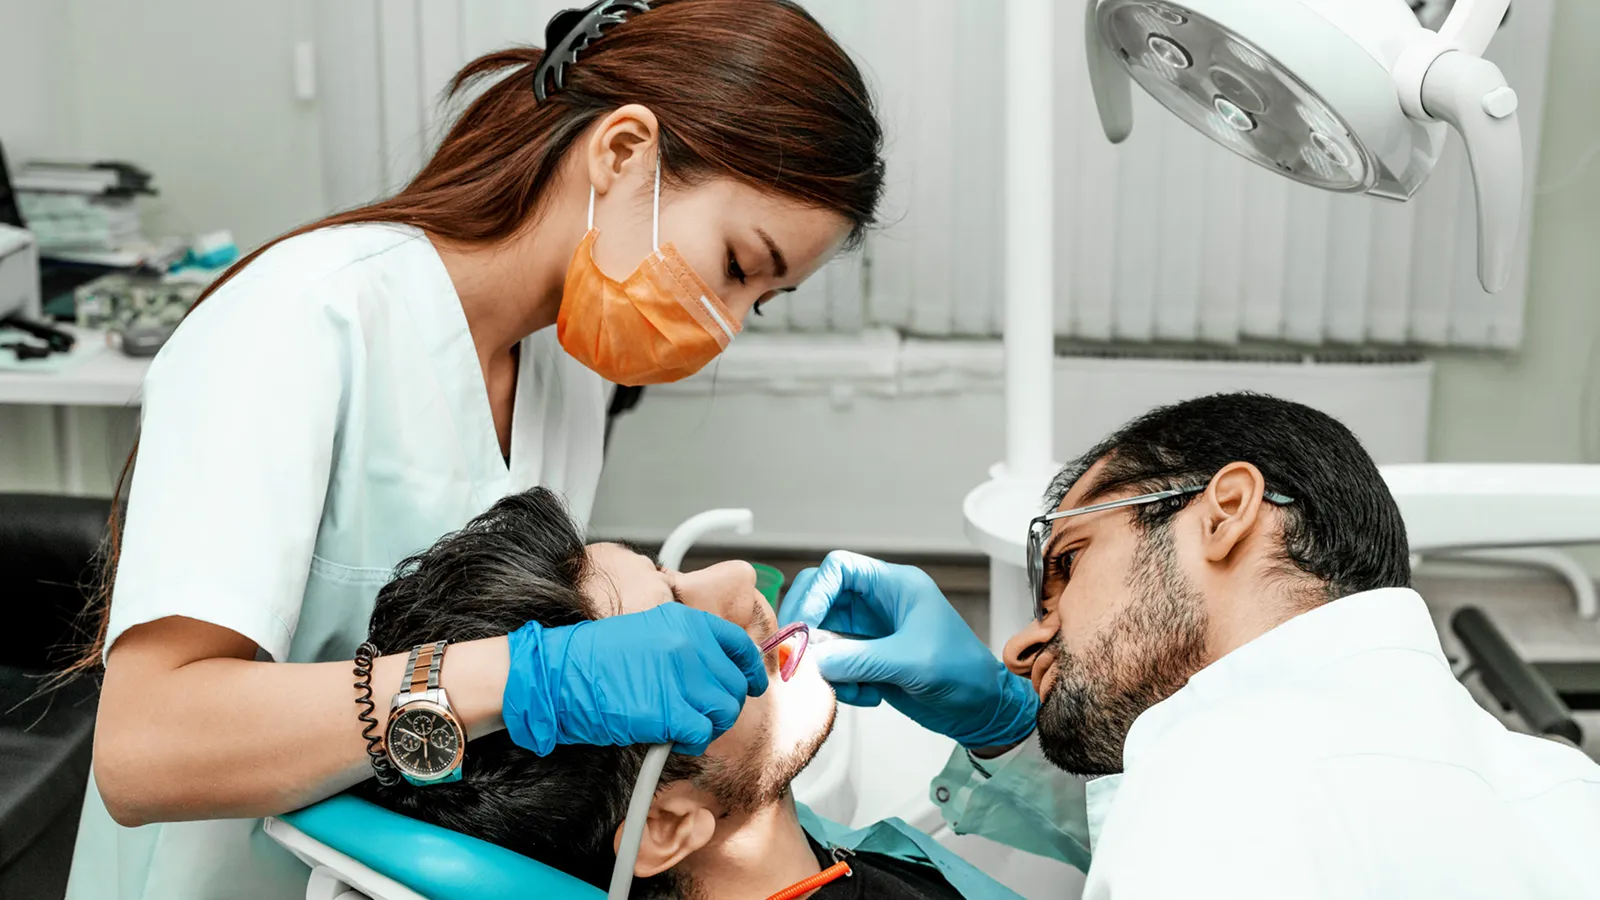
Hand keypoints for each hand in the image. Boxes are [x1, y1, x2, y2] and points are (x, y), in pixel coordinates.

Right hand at [502, 603, 768, 755]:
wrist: (557, 675)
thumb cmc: (593, 660)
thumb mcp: (647, 634)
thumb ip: (684, 646)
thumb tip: (714, 670)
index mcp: (685, 621)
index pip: (738, 645)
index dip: (751, 670)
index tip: (753, 684)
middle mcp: (690, 645)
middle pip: (735, 685)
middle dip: (723, 706)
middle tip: (699, 716)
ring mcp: (682, 677)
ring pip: (724, 711)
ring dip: (708, 725)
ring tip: (683, 728)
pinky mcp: (670, 711)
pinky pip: (702, 733)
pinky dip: (692, 742)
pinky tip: (671, 739)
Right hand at [781, 551, 1037, 748]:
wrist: (981, 709)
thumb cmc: (962, 672)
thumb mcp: (913, 662)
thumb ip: (861, 659)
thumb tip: (812, 660)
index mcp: (894, 586)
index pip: (839, 568)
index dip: (815, 592)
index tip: (804, 626)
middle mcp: (877, 603)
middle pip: (821, 598)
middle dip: (809, 628)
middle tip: (802, 658)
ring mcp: (869, 632)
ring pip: (822, 636)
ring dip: (825, 664)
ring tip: (850, 689)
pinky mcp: (867, 659)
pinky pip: (834, 664)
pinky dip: (840, 682)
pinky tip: (868, 697)